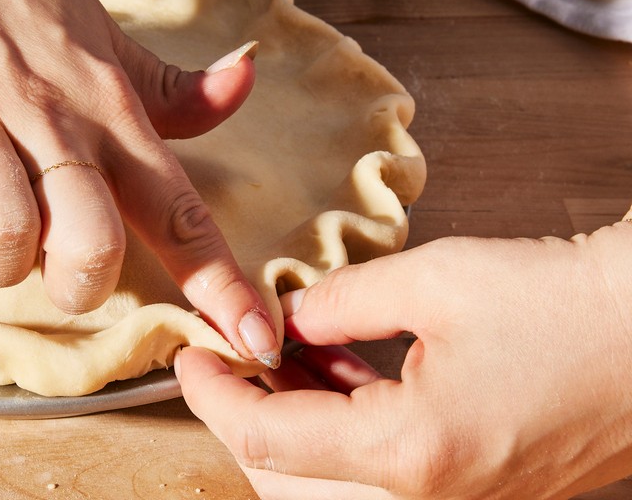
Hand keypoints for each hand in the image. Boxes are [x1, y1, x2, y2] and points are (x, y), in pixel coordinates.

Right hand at [0, 0, 279, 364]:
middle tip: (51, 257)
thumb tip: (246, 83)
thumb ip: (170, 83)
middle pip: (89, 243)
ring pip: (3, 237)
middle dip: (76, 280)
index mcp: (104, 97)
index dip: (223, 284)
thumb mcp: (99, 27)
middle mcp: (44, 106)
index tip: (257, 342)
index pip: (180, 205)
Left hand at [177, 220, 631, 498]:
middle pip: (291, 477)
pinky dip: (344, 421)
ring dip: (294, 414)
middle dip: (248, 411)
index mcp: (409, 453)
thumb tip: (286, 316)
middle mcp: (432, 499)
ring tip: (281, 344)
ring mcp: (459, 499)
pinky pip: (383, 468)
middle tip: (231, 351)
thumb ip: (339, 301)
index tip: (188, 353)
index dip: (213, 394)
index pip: (266, 440)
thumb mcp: (433, 280)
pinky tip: (335, 361)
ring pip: (334, 476)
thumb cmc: (569, 305)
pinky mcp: (480, 484)